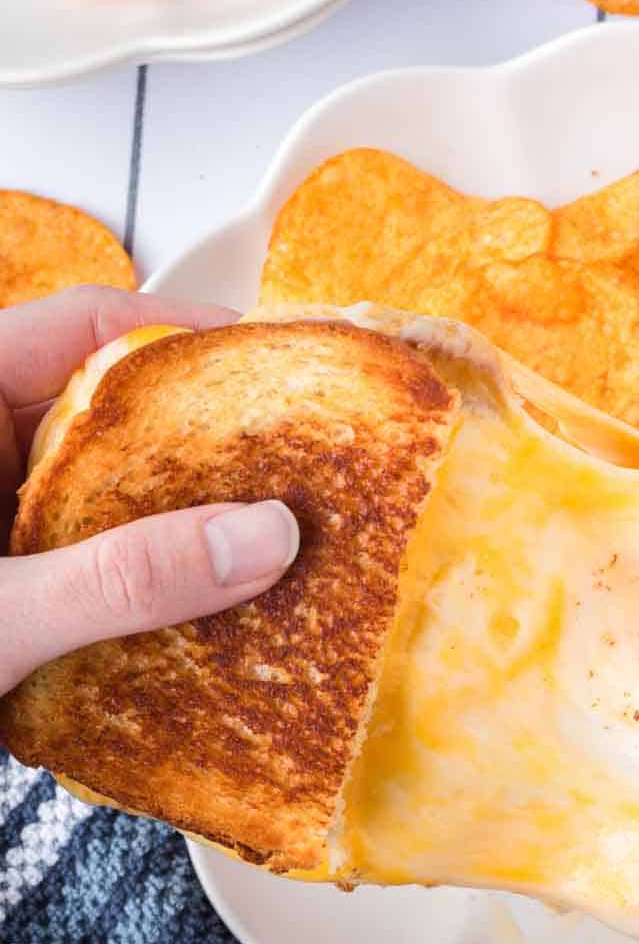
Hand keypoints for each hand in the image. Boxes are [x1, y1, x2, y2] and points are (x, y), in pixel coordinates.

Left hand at [0, 286, 299, 696]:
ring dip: (183, 525)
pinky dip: (147, 586)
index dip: (188, 333)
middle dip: (206, 442)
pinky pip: (94, 565)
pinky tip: (209, 616)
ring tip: (277, 546)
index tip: (281, 362)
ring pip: (108, 496)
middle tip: (303, 470)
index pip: (85, 327)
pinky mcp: (9, 590)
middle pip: (112, 413)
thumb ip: (122, 579)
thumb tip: (263, 539)